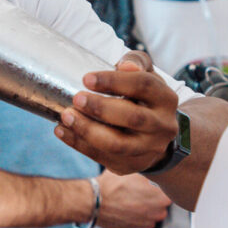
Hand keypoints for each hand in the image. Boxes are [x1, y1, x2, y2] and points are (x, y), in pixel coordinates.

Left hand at [53, 52, 178, 174]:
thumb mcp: (145, 75)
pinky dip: (79, 144)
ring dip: (87, 130)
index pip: (143, 86)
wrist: (155, 136)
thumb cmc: (142, 97)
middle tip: (76, 98)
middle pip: (133, 118)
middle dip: (101, 108)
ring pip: (118, 145)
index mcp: (166, 98)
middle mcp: (163, 126)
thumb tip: (125, 65)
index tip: (86, 78)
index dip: (114, 81)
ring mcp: (148, 149)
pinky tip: (62, 130)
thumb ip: (136, 62)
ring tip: (65, 116)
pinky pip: (103, 158)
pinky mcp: (132, 165)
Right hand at [96, 170, 169, 227]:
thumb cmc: (111, 186)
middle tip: (140, 192)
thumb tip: (150, 173)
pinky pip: (142, 223)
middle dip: (154, 199)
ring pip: (152, 215)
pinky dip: (137, 217)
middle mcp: (156, 212)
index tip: (151, 186)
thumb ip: (146, 175)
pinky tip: (126, 209)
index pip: (167, 192)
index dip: (158, 188)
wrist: (95, 202)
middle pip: (161, 205)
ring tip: (131, 201)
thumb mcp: (131, 172)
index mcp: (159, 197)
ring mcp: (147, 223)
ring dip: (146, 209)